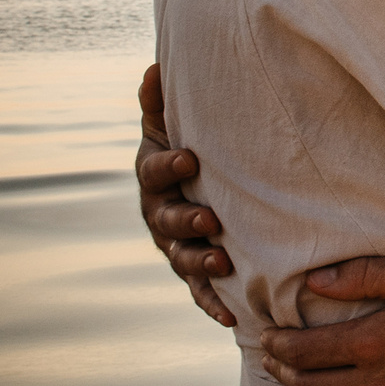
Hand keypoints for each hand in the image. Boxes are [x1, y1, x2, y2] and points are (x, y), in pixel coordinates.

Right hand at [136, 63, 234, 327]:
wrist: (201, 186)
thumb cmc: (191, 149)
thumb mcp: (173, 125)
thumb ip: (161, 102)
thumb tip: (154, 68)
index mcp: (154, 176)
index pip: (154, 171)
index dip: (167, 166)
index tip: (189, 159)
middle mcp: (160, 214)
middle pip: (166, 221)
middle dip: (186, 220)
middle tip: (210, 219)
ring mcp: (175, 246)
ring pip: (182, 258)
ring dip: (200, 262)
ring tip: (222, 262)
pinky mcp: (195, 273)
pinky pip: (201, 292)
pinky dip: (212, 304)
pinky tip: (230, 317)